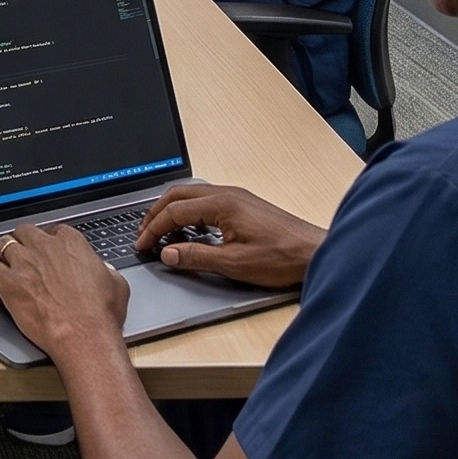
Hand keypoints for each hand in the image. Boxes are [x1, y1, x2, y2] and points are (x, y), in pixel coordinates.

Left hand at [0, 219, 128, 357]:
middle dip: (24, 241)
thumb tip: (103, 270)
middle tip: (25, 255)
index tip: (50, 251)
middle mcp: (45, 247)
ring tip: (5, 263)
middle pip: (25, 231)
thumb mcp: (116, 284)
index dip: (50, 242)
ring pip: (3, 243)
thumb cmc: (100, 314)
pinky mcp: (8, 282)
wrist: (84, 336)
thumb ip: (104, 269)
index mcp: (71, 243)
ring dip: (4, 253)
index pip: (55, 230)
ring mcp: (24, 262)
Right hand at [134, 183, 323, 289]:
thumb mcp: (234, 263)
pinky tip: (188, 231)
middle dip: (156, 214)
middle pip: (178, 195)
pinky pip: (205, 201)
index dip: (153, 229)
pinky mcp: (243, 205)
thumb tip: (167, 253)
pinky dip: (188, 213)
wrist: (315, 253)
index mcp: (222, 204)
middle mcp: (227, 194)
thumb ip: (196, 257)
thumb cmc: (282, 257)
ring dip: (172, 212)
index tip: (142, 244)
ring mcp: (236, 197)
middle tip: (143, 235)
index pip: (174, 211)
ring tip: (160, 233)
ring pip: (191, 196)